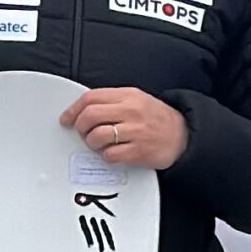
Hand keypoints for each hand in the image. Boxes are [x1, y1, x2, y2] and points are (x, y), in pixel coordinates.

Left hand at [61, 87, 188, 169]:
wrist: (184, 136)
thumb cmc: (157, 119)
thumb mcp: (137, 100)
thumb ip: (112, 102)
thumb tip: (82, 110)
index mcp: (128, 95)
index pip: (91, 98)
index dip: (73, 109)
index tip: (67, 119)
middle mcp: (131, 111)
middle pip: (90, 116)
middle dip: (80, 127)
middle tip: (83, 133)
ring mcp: (136, 131)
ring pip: (97, 136)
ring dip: (92, 143)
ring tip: (99, 144)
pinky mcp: (138, 151)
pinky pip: (110, 155)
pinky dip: (106, 156)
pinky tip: (113, 152)